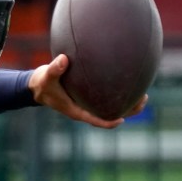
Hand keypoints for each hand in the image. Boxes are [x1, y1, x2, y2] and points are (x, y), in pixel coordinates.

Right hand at [29, 54, 147, 128]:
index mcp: (76, 110)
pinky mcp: (88, 98)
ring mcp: (87, 104)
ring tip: (144, 95)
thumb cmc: (42, 83)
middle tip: (143, 101)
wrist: (37, 86)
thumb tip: (64, 59)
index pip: (95, 120)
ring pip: (111, 108)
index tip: (122, 119)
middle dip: (127, 111)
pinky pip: (107, 99)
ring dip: (127, 104)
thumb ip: (54, 69)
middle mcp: (84, 109)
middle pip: (109, 115)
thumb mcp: (46, 76)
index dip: (108, 121)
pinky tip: (128, 84)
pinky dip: (118, 95)